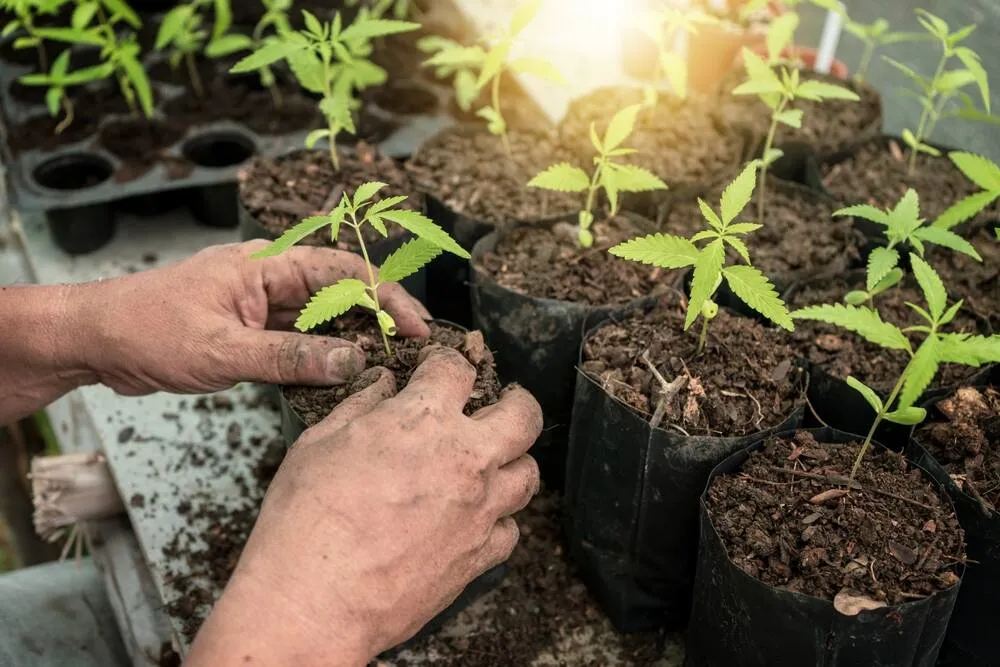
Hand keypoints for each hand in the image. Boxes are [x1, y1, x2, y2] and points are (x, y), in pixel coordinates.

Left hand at [72, 240, 429, 395]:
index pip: (343, 272)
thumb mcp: (222, 352)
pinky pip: (297, 339)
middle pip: (340, 292)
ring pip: (321, 318)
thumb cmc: (145, 331)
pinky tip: (338, 378)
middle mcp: (268, 279)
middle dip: (378, 318)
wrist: (93, 341)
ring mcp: (258, 305)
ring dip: (351, 340)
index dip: (386, 298)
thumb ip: (288, 359)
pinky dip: (320, 356)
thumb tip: (351, 363)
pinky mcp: (248, 330)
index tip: (415, 329)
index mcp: (265, 266)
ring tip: (384, 368)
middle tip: (410, 353)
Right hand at [185, 347, 542, 666]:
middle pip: (524, 416)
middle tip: (498, 403)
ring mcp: (479, 510)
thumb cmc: (305, 521)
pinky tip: (475, 518)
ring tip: (491, 461)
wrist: (314, 602)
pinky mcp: (479, 557)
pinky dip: (499, 519)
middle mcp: (465, 460)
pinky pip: (511, 530)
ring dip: (513, 461)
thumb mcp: (319, 442)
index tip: (436, 369)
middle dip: (515, 401)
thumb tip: (381, 383)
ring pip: (528, 474)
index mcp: (424, 422)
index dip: (446, 362)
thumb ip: (360, 405)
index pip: (457, 370)